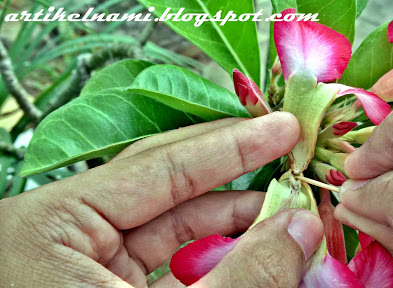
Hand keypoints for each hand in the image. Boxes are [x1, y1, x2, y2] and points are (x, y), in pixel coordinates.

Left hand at [0, 112, 323, 287]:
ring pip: (168, 219)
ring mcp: (80, 259)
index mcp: (50, 225)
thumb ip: (242, 278)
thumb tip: (302, 228)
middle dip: (231, 169)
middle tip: (285, 152)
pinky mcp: (102, 284)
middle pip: (163, 181)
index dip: (229, 146)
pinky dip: (211, 247)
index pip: (158, 167)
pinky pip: (163, 254)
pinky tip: (252, 239)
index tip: (280, 126)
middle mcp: (62, 233)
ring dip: (229, 213)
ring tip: (283, 206)